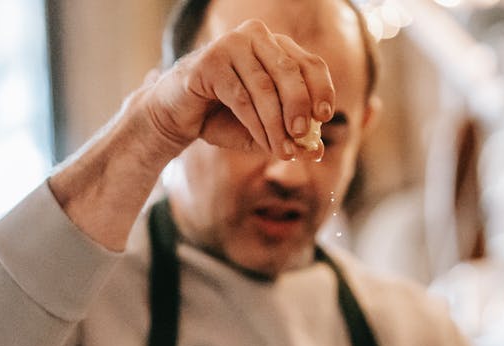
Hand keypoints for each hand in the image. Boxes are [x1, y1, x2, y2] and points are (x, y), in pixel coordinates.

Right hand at [142, 19, 335, 160]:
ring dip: (276, 124)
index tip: (324, 117)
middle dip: (299, 108)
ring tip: (283, 151)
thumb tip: (317, 150)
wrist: (179, 116)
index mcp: (277, 46)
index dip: (321, 90)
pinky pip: (241, 97)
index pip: (309, 64)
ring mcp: (231, 44)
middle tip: (303, 137)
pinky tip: (264, 143)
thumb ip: (290, 137)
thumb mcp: (265, 129)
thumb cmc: (225, 118)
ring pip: (264, 88)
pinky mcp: (210, 60)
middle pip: (289, 72)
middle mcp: (257, 37)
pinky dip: (256, 124)